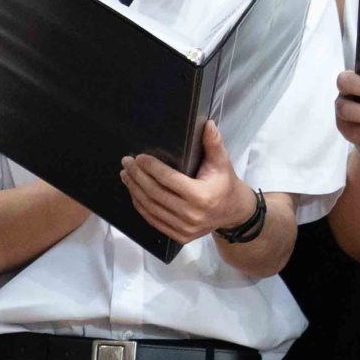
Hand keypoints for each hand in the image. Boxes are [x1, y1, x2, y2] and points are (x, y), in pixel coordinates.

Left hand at [120, 120, 257, 245]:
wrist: (233, 212)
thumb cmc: (225, 183)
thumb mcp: (222, 162)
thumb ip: (214, 143)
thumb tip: (208, 124)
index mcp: (201, 196)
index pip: (169, 179)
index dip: (151, 168)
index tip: (139, 157)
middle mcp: (191, 214)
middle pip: (155, 193)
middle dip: (138, 176)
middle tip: (127, 163)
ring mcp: (184, 228)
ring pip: (151, 207)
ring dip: (135, 190)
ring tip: (126, 175)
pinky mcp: (179, 235)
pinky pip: (153, 220)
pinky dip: (140, 205)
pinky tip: (134, 192)